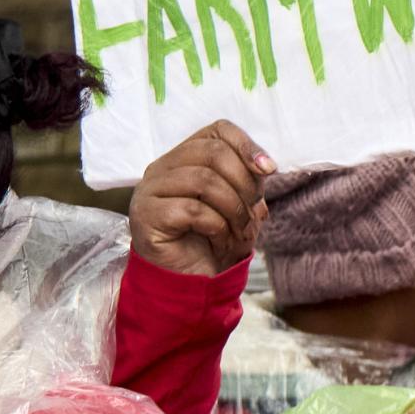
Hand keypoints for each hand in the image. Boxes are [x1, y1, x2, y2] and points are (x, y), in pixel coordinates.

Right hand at [130, 120, 270, 275]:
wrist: (193, 282)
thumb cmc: (214, 240)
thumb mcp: (241, 203)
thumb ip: (249, 178)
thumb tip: (265, 165)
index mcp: (184, 158)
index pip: (217, 130)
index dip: (247, 145)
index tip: (268, 170)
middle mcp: (162, 167)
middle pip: (213, 152)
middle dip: (245, 184)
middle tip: (255, 213)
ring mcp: (149, 190)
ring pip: (204, 180)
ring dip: (235, 209)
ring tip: (241, 231)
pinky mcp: (146, 215)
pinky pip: (193, 210)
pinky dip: (217, 227)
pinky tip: (220, 241)